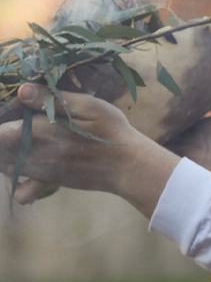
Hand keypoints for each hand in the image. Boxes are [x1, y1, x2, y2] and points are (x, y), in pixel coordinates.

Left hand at [0, 84, 178, 215]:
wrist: (128, 166)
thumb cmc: (112, 131)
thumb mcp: (89, 106)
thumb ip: (54, 99)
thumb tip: (22, 90)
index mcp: (41, 130)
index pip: (1, 131)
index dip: (3, 122)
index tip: (12, 112)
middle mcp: (34, 153)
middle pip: (1, 149)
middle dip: (4, 139)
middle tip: (17, 126)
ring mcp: (40, 170)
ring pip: (5, 166)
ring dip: (6, 156)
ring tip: (18, 142)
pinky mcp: (49, 182)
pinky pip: (21, 191)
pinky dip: (16, 184)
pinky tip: (26, 172)